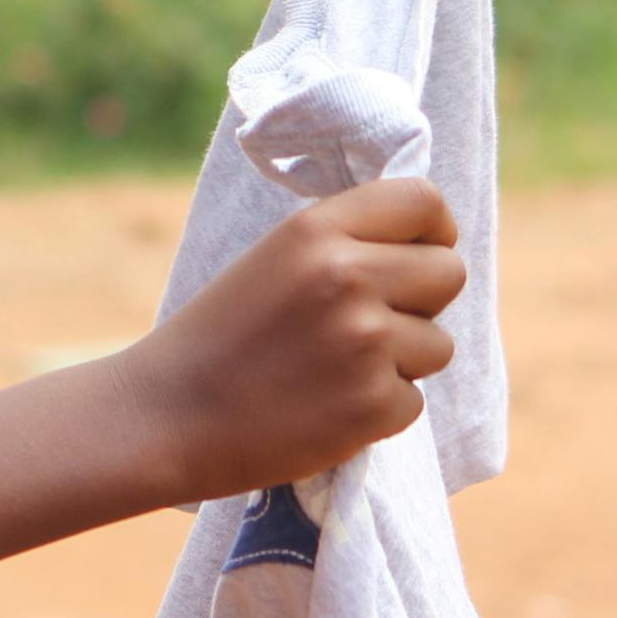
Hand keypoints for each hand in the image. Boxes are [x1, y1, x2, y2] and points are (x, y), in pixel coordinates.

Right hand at [112, 175, 466, 502]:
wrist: (166, 415)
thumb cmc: (219, 336)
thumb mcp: (275, 259)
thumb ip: (344, 244)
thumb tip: (426, 245)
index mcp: (316, 228)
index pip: (423, 202)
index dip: (434, 231)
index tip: (420, 255)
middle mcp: (348, 276)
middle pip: (449, 273)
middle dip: (423, 300)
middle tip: (374, 322)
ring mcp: (365, 343)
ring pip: (438, 344)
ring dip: (402, 361)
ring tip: (337, 370)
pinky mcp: (371, 406)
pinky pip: (413, 400)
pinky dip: (380, 411)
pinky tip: (326, 408)